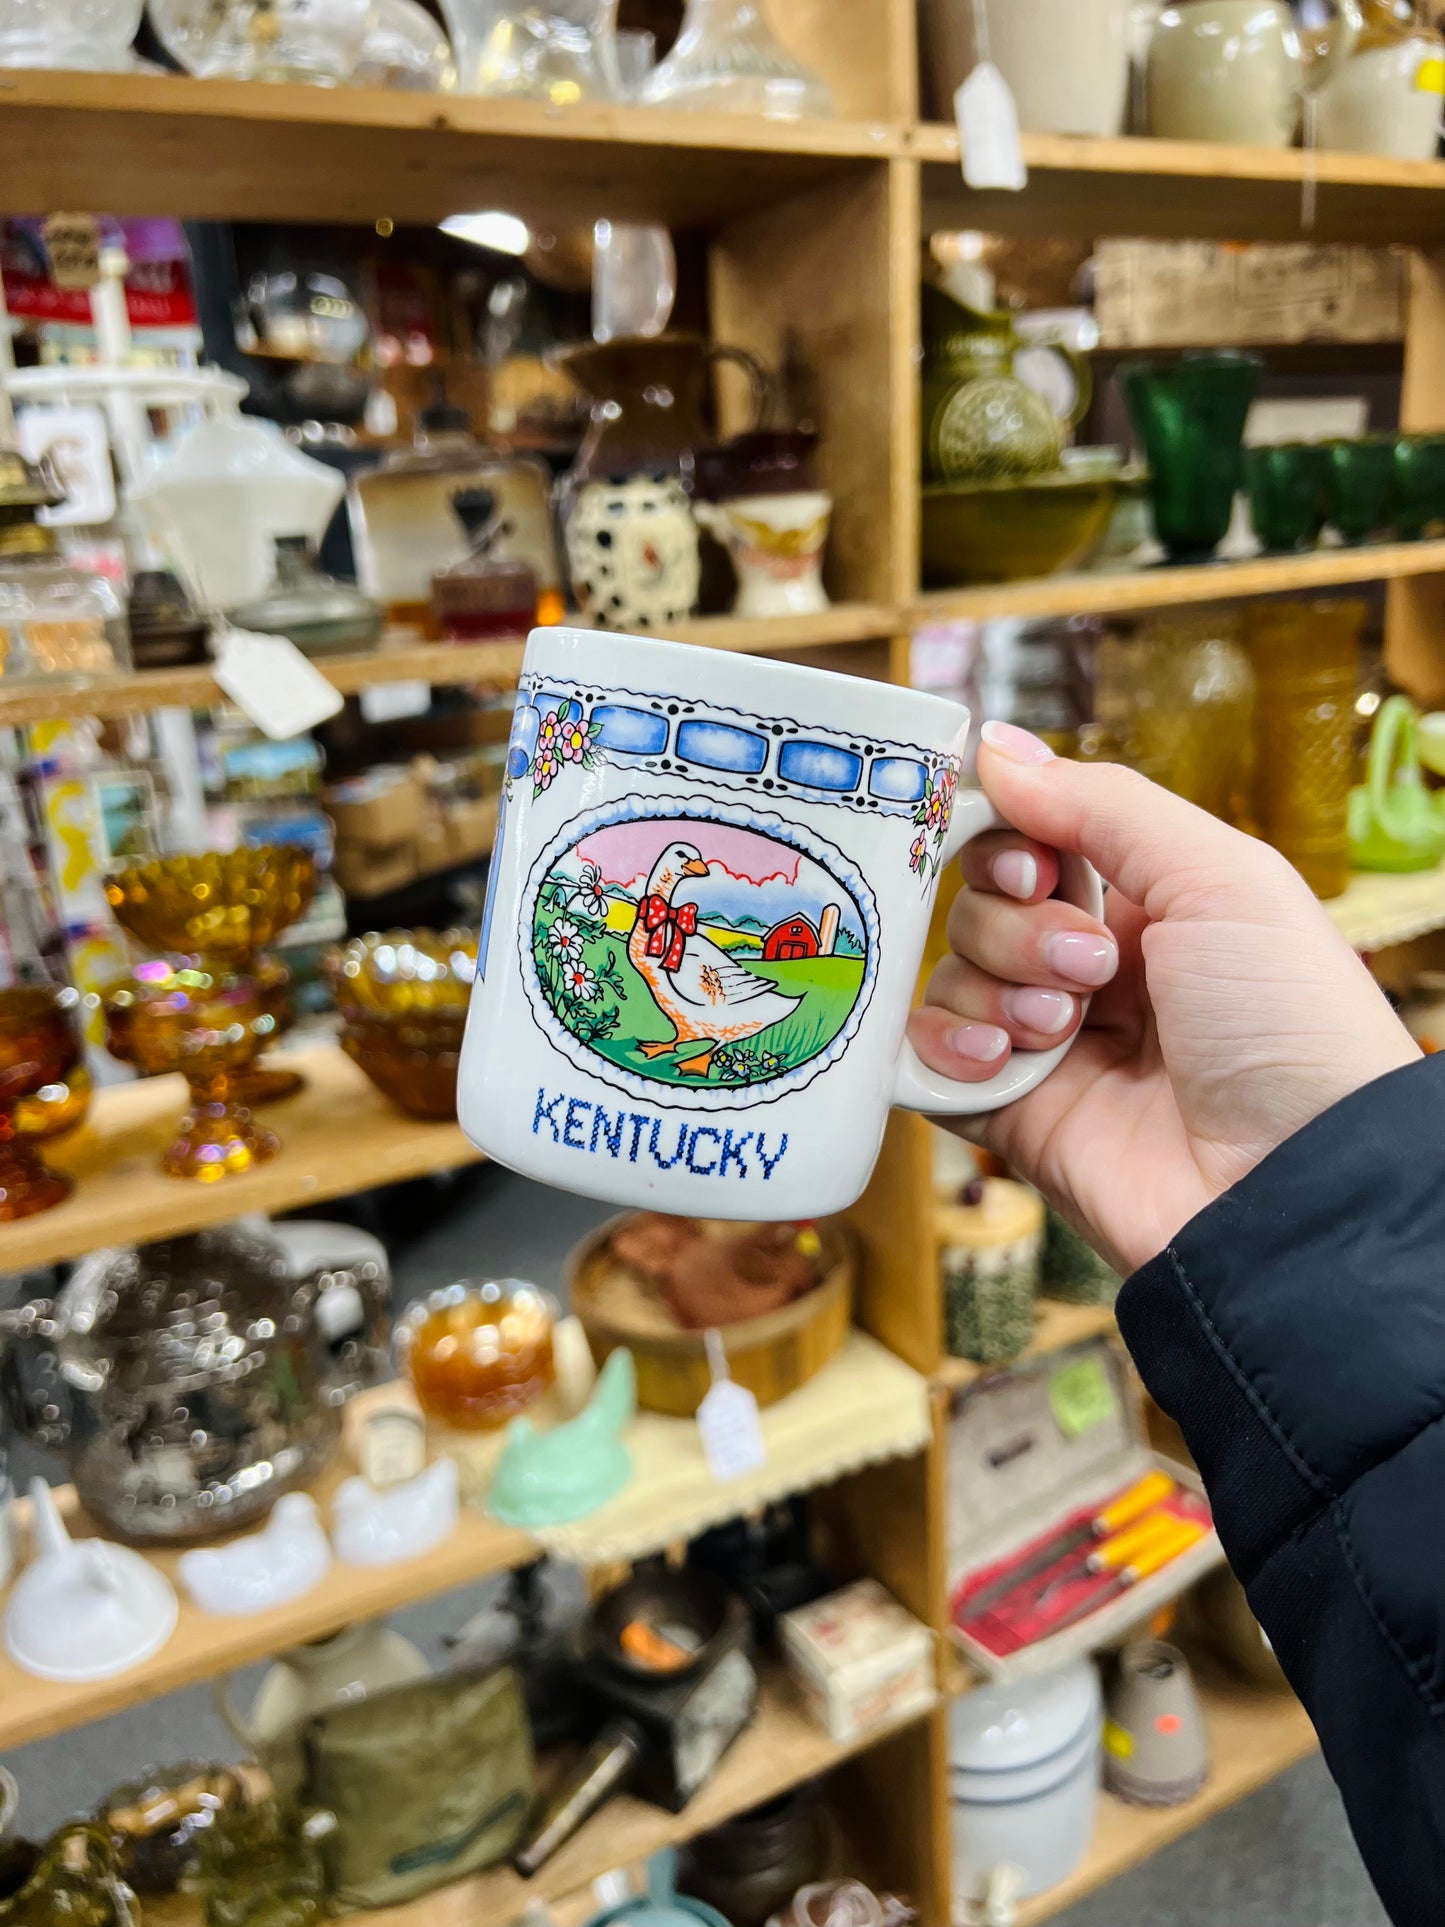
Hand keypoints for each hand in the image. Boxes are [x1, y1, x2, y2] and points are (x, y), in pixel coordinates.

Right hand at [906, 721, 1420, 1274]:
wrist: (1287, 1184)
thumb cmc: (1286, 1023)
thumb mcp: (1217, 878)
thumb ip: (1100, 805)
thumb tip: (996, 746)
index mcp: (1149, 906)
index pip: (1033, 841)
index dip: (1011, 841)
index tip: (1035, 864)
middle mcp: (1092, 970)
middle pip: (982, 904)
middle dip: (1020, 925)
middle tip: (1090, 967)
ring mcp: (1047, 1044)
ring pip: (952, 974)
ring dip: (998, 987)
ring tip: (1065, 1029)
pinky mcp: (1009, 1114)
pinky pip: (928, 1058)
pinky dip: (948, 1046)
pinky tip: (1001, 1059)